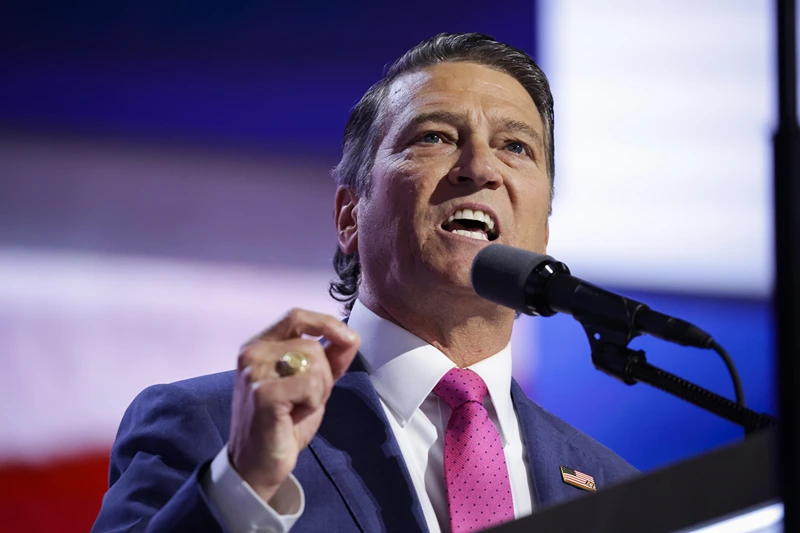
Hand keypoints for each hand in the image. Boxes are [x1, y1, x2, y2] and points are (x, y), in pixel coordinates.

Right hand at [227, 308, 359, 502]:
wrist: (258, 464)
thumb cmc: (283, 424)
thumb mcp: (312, 385)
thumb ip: (329, 359)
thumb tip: (350, 337)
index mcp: (260, 345)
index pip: (296, 316)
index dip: (326, 323)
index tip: (349, 338)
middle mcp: (252, 352)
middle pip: (312, 344)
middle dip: (324, 374)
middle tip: (307, 399)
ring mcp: (254, 371)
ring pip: (314, 362)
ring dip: (318, 391)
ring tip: (297, 408)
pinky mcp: (262, 392)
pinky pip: (310, 384)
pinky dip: (313, 403)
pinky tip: (293, 416)